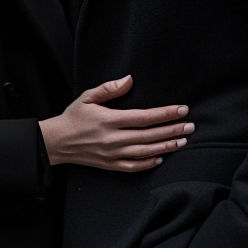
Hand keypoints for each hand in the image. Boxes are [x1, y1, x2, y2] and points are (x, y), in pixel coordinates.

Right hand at [39, 75, 192, 171]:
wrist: (56, 142)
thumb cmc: (73, 117)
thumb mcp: (87, 96)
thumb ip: (109, 88)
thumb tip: (130, 79)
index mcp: (109, 120)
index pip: (143, 117)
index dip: (164, 113)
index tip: (181, 109)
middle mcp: (113, 139)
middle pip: (149, 135)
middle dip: (172, 130)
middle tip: (190, 125)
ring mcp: (112, 154)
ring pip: (145, 152)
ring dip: (166, 146)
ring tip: (183, 141)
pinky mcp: (110, 165)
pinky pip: (133, 167)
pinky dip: (149, 163)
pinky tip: (161, 158)